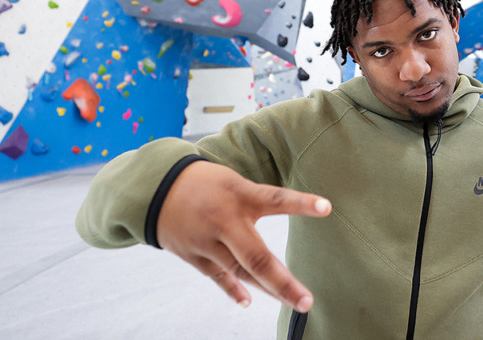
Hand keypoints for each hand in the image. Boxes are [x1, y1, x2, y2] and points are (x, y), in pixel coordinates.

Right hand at [156, 160, 331, 311]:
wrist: (156, 189)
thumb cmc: (205, 184)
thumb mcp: (234, 182)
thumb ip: (257, 202)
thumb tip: (286, 215)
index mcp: (239, 195)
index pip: (275, 198)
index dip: (301, 203)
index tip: (326, 207)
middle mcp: (224, 220)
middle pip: (257, 257)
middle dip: (283, 283)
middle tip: (306, 300)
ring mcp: (207, 241)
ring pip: (241, 272)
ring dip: (268, 290)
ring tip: (293, 302)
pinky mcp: (193, 255)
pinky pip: (218, 277)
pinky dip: (233, 290)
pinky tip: (248, 301)